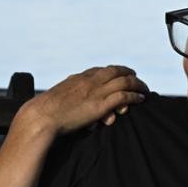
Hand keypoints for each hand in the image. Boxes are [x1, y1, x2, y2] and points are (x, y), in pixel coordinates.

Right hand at [21, 65, 148, 134]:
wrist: (42, 116)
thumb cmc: (45, 112)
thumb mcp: (57, 98)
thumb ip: (66, 96)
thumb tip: (66, 102)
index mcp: (78, 78)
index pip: (100, 70)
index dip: (112, 70)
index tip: (119, 72)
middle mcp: (89, 81)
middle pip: (115, 71)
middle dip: (128, 73)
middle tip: (137, 77)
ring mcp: (96, 92)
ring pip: (124, 82)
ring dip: (137, 84)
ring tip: (145, 89)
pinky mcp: (100, 105)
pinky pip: (123, 96)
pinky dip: (134, 96)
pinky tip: (141, 98)